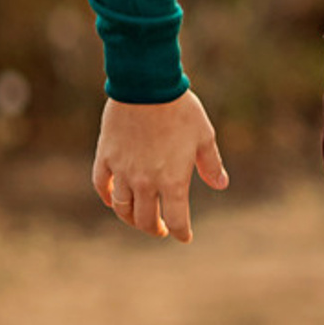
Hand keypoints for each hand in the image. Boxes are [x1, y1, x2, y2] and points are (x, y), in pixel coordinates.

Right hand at [92, 90, 228, 241]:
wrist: (147, 87)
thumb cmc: (181, 110)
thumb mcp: (204, 137)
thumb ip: (211, 165)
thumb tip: (221, 185)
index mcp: (173, 180)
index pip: (176, 219)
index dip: (181, 232)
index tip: (183, 237)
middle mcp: (145, 182)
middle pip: (145, 219)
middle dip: (154, 228)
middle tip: (161, 229)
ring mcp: (122, 171)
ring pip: (122, 207)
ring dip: (130, 218)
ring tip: (139, 218)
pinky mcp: (105, 157)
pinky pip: (102, 186)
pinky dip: (107, 197)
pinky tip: (113, 200)